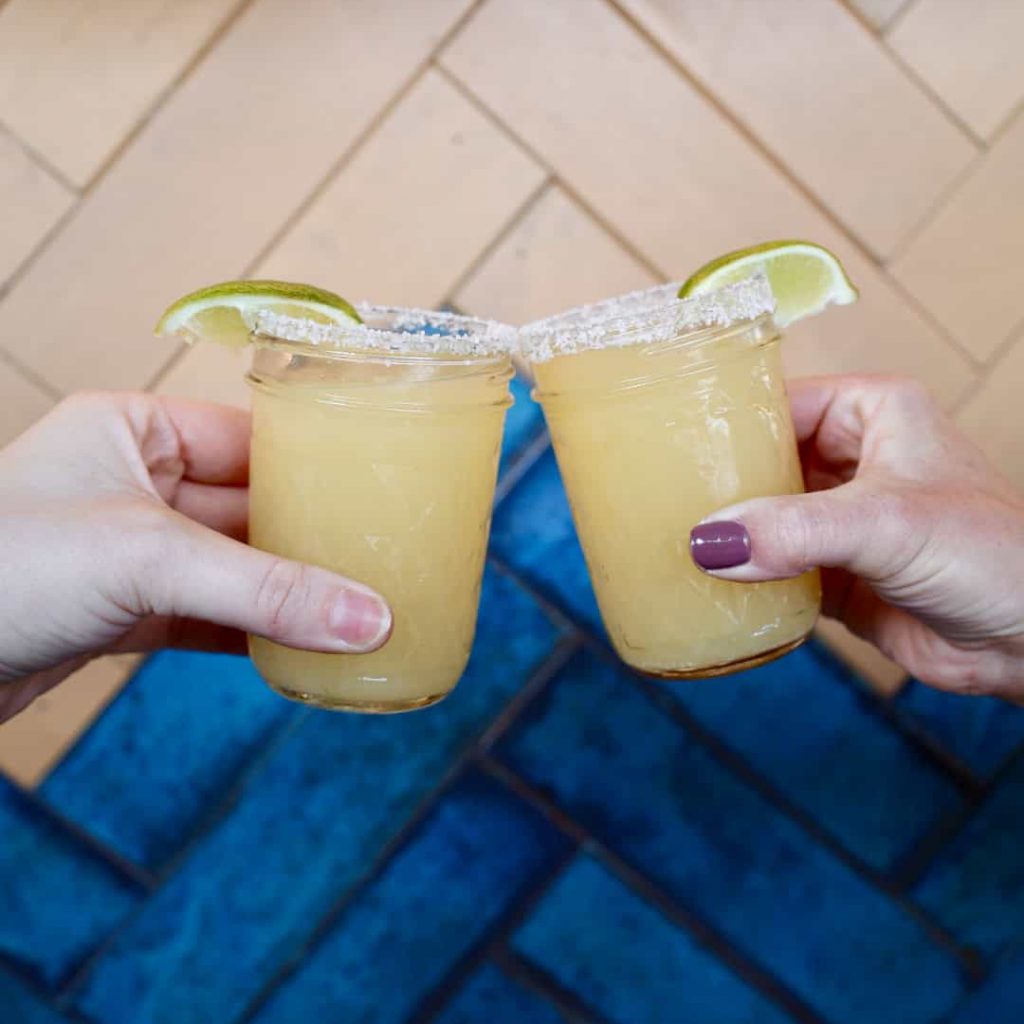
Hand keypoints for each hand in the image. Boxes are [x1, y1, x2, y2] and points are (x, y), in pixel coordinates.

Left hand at [0, 392, 391, 720]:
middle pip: (247, 507)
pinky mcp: (118, 611)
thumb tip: (369, 620)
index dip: (315, 463)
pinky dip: (250, 633)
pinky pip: (204, 615)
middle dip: (310, 537)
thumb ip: (265, 590)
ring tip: (360, 607)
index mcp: (133, 430)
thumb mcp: (147, 559)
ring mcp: (126, 551)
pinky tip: (300, 647)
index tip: (381, 490)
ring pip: (230, 567)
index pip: (248, 438)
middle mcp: (132, 483)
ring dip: (286, 592)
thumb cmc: (0, 566)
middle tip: (384, 558)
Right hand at [689, 376, 1023, 697]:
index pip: (777, 402)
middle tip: (654, 499)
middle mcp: (851, 459)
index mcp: (869, 412)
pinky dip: (742, 577)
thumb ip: (795, 530)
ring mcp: (839, 518)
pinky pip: (772, 566)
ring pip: (762, 516)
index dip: (723, 421)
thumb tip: (708, 544)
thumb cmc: (993, 554)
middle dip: (715, 483)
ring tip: (663, 539)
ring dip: (725, 534)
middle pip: (761, 460)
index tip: (665, 443)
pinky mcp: (834, 573)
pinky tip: (704, 583)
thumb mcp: (887, 524)